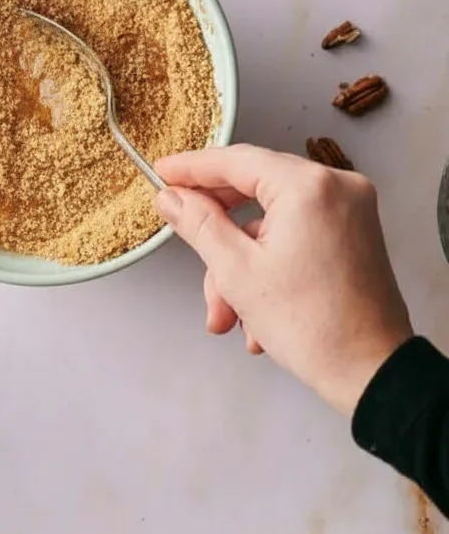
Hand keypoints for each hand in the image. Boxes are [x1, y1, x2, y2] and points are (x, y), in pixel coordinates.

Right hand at [154, 145, 412, 415]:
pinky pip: (297, 235)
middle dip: (218, 234)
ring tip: (226, 315)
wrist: (372, 373)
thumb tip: (172, 197)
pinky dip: (271, 266)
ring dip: (242, 265)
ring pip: (273, 221)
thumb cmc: (311, 327)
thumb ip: (199, 224)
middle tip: (184, 241)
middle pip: (255, 190)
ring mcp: (350, 210)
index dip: (192, 168)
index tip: (162, 172)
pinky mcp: (355, 233)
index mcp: (308, 186)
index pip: (236, 161)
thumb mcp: (236, 272)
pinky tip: (256, 316)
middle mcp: (337, 186)